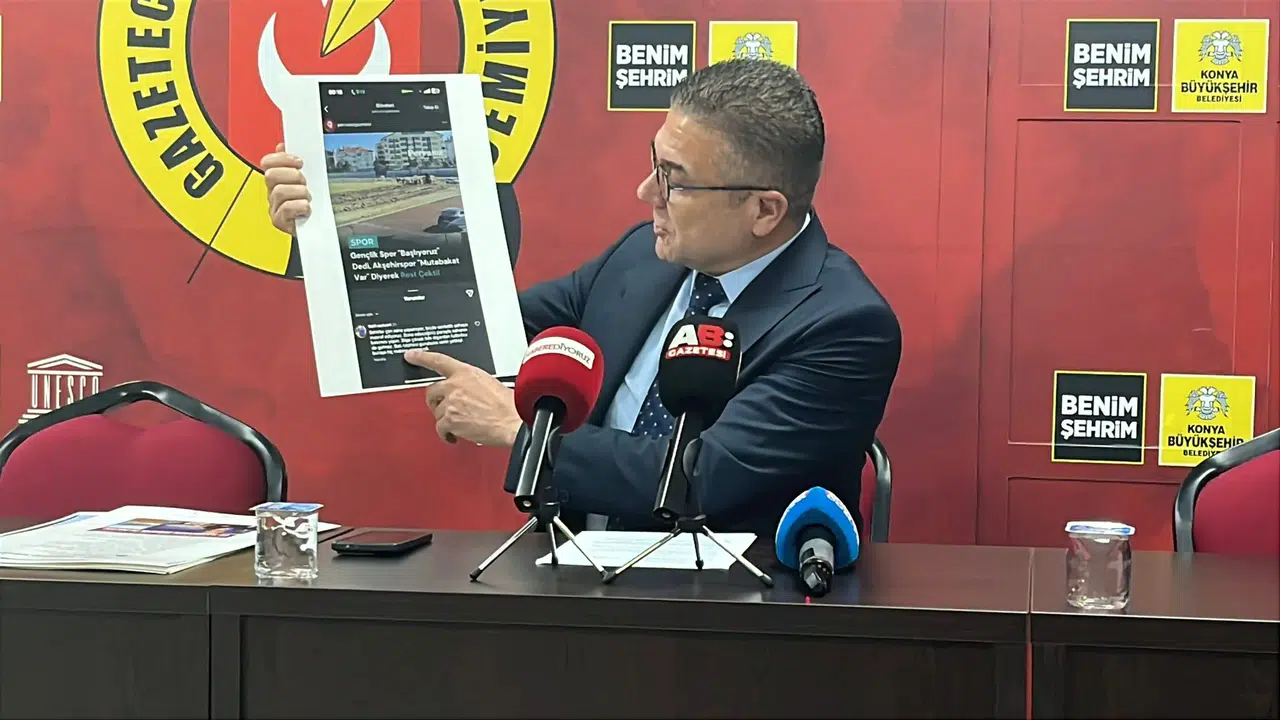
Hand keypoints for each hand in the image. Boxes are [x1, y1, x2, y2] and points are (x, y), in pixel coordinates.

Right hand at [263, 142, 310, 234]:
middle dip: (293, 176)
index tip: (299, 161)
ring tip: (308, 198)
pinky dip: (300, 207)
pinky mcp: (280, 222)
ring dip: (299, 192)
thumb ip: (294, 163)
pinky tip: (306, 209)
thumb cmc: (313, 204)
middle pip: (271, 175)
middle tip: (305, 182)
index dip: (282, 158)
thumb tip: (283, 146)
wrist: (319, 228)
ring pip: (279, 192)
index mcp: (277, 180)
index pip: (268, 162)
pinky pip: (286, 209)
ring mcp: (274, 207)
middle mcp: (272, 193)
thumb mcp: (309, 179)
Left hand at [406, 350, 521, 447]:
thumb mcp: (490, 383)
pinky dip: (446, 434)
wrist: (512, 421)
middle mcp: (455, 385)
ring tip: (459, 424)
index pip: (438, 360)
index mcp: (466, 372)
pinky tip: (454, 435)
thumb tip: (465, 390)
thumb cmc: (508, 405)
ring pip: (436, 411)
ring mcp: (451, 403)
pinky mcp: (450, 420)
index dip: (422, 357)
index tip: (411, 355)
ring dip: (445, 419)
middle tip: (444, 407)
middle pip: (432, 391)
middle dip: (436, 400)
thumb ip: (472, 383)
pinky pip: (439, 428)